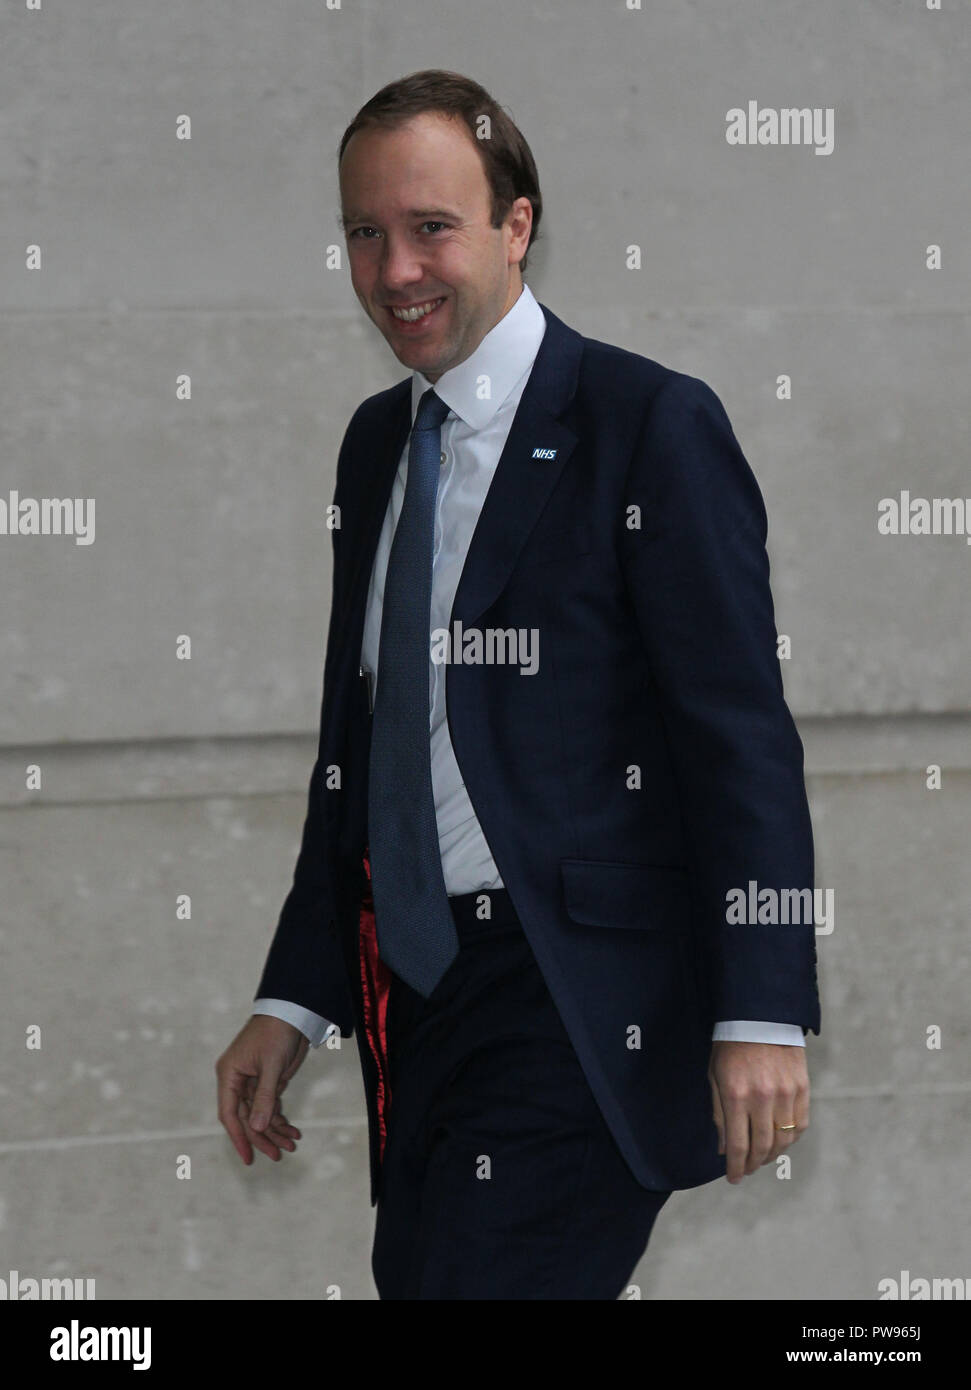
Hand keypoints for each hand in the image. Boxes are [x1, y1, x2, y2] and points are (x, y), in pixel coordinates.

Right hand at [215, 1016, 308, 1164]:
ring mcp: (252, 1082)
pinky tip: (293, 1131)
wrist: (293, 1012)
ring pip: (259, 1114)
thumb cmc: (276, 1033)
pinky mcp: (268, 1081)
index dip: (238, 1137)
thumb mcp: (271, 1066)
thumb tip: (256, 1127)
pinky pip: (270, 1106)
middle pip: (246, 1117)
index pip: (229, 1114)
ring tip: (292, 1144)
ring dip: (275, 1130)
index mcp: (229, 1075)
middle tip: (279, 1154)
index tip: (248, 1157)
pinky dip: (281, 1119)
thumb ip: (264, 1097)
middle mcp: (237, 1081)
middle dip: (263, 1136)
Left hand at [708, 1040, 808, 1183]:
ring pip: (784, 1140)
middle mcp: (763, 1098)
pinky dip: (791, 1139)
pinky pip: (800, 1125)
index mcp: (736, 1095)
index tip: (733, 1178)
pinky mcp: (802, 1088)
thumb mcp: (715, 1076)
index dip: (735, 1167)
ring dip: (772, 1155)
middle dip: (752, 1164)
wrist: (760, 1016)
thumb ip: (719, 1114)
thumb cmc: (730, 1045)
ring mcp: (786, 1094)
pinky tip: (780, 1141)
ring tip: (761, 1158)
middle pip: (762, 1147)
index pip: (738, 1145)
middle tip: (746, 1170)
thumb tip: (723, 1148)